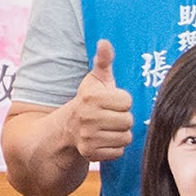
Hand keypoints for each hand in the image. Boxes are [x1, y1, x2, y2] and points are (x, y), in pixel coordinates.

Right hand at [68, 37, 131, 163]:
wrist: (67, 128)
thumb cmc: (88, 100)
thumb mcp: (95, 80)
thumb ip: (104, 60)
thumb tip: (104, 41)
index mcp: (91, 98)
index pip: (127, 102)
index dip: (122, 102)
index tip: (111, 102)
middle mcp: (88, 118)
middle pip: (128, 121)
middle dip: (122, 119)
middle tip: (110, 117)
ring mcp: (88, 137)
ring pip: (125, 137)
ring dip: (119, 134)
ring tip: (107, 128)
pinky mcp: (90, 154)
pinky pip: (118, 152)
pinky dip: (114, 148)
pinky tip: (104, 140)